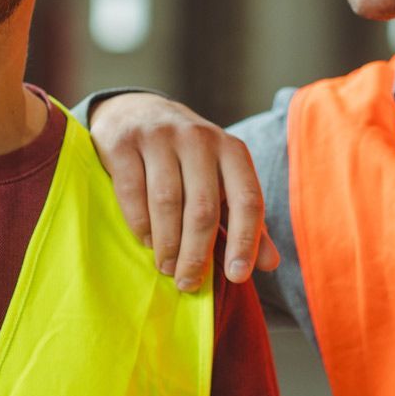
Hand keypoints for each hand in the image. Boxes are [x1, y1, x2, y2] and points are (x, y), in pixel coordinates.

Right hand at [87, 93, 278, 290]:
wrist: (136, 111)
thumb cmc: (187, 158)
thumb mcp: (221, 179)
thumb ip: (244, 220)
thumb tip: (271, 264)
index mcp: (231, 150)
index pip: (247, 200)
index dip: (245, 242)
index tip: (237, 277)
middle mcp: (199, 139)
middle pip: (203, 208)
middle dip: (196, 254)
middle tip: (187, 283)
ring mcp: (159, 137)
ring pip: (167, 202)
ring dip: (167, 244)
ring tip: (166, 268)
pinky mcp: (124, 142)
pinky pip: (133, 192)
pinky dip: (139, 223)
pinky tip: (145, 241)